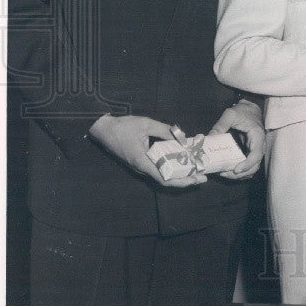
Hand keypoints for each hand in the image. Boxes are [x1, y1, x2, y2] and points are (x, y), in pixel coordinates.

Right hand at [89, 114, 205, 187]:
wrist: (102, 129)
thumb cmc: (123, 126)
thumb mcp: (146, 124)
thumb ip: (165, 130)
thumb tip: (182, 136)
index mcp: (143, 162)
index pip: (165, 178)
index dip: (182, 181)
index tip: (197, 179)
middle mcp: (142, 168)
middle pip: (166, 180)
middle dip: (185, 180)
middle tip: (203, 177)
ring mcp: (141, 166)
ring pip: (163, 176)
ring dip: (179, 175)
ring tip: (196, 172)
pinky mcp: (140, 162)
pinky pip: (158, 169)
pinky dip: (171, 169)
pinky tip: (182, 164)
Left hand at [208, 100, 264, 178]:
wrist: (250, 110)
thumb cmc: (242, 111)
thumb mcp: (230, 114)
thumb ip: (220, 125)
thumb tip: (209, 138)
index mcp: (257, 136)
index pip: (256, 154)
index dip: (247, 164)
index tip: (235, 169)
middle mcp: (259, 146)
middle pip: (254, 166)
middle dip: (240, 173)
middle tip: (224, 173)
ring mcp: (256, 151)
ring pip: (252, 169)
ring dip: (240, 175)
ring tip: (224, 173)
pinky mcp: (251, 153)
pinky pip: (248, 166)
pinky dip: (240, 172)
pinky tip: (228, 170)